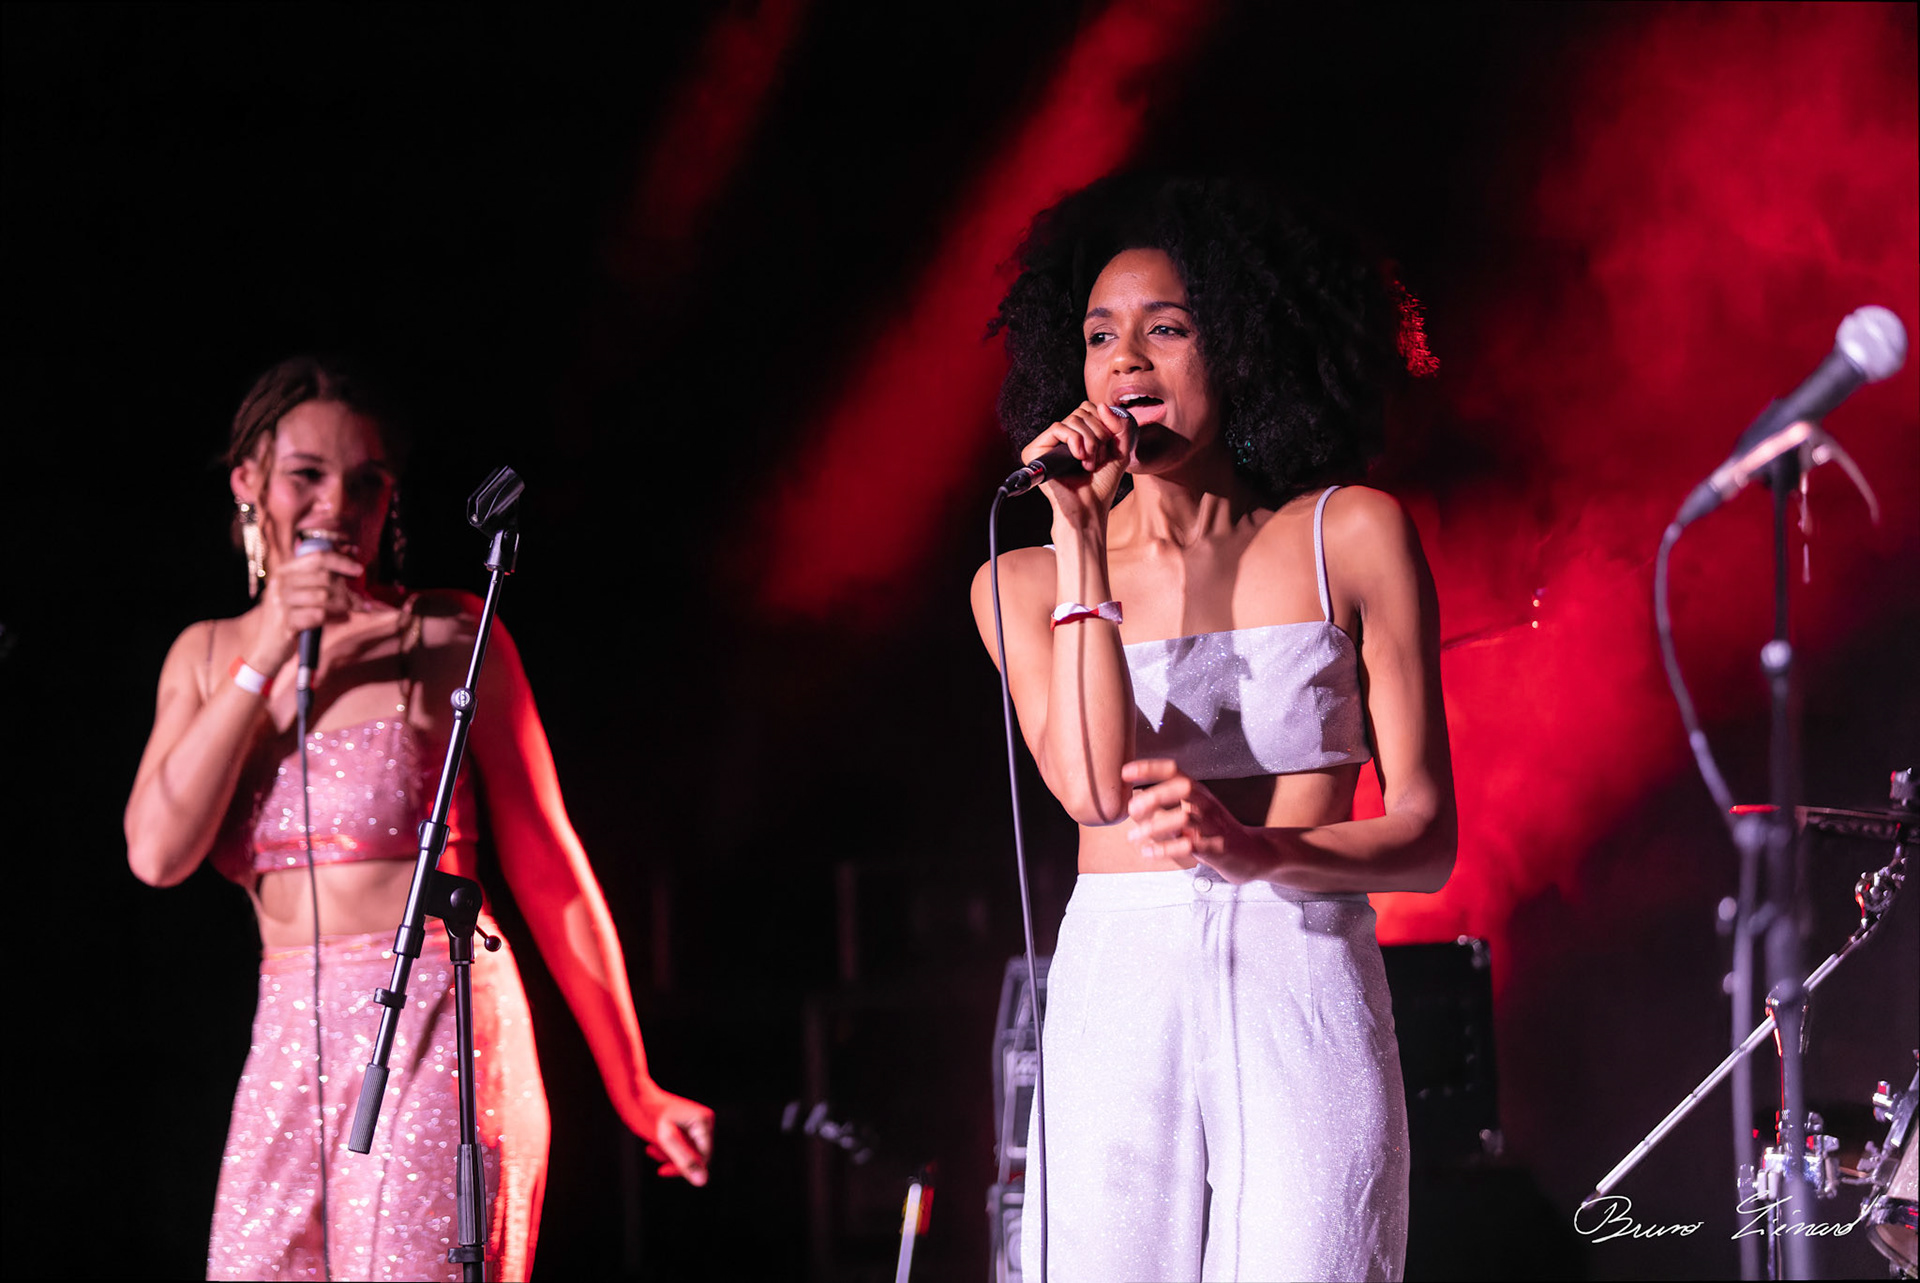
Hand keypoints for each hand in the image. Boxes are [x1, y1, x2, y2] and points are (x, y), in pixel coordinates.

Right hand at [249, 545, 369, 672]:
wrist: (265, 646)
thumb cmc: (290, 616)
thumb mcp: (299, 592)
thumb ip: (321, 575)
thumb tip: (353, 554)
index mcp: (284, 571)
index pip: (317, 558)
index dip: (341, 561)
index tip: (359, 570)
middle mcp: (280, 583)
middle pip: (324, 578)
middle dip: (347, 590)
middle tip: (360, 601)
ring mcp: (280, 602)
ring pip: (323, 597)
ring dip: (344, 605)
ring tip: (353, 610)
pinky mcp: (285, 622)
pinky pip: (318, 616)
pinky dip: (333, 618)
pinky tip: (340, 620)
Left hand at [639, 1084, 713, 1186]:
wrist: (632, 1096)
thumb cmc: (648, 1114)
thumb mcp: (666, 1140)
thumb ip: (685, 1160)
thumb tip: (702, 1182)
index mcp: (704, 1121)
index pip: (704, 1157)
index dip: (684, 1167)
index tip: (662, 1169)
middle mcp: (703, 1121)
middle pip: (696, 1156)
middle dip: (674, 1159)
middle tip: (653, 1152)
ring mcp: (694, 1124)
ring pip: (686, 1153)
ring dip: (668, 1155)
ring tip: (651, 1148)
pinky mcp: (684, 1126)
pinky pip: (680, 1147)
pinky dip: (666, 1150)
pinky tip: (651, 1146)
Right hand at [1023, 402, 1136, 525]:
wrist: (1089, 506)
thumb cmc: (1102, 484)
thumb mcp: (1120, 450)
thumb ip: (1120, 425)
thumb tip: (1102, 405)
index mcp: (1077, 434)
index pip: (1090, 408)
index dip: (1104, 423)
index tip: (1108, 448)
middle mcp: (1061, 437)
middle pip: (1082, 412)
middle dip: (1098, 435)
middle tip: (1098, 459)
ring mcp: (1047, 443)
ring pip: (1073, 419)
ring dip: (1090, 442)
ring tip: (1089, 463)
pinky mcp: (1035, 450)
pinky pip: (1058, 428)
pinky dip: (1074, 441)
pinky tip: (1078, 458)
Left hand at [1121, 758, 1275, 883]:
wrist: (1253, 853)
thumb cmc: (1216, 831)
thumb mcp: (1195, 810)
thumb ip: (1168, 806)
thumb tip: (1132, 802)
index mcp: (1199, 792)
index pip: (1175, 770)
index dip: (1151, 768)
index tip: (1126, 771)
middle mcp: (1206, 804)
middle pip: (1181, 788)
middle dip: (1153, 795)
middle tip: (1131, 808)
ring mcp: (1213, 826)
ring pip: (1183, 818)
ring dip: (1154, 827)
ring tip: (1134, 837)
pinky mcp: (1216, 849)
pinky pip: (1190, 846)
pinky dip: (1166, 849)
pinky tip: (1149, 852)